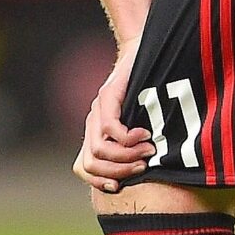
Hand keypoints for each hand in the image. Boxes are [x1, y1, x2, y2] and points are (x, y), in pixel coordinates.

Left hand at [75, 42, 155, 192]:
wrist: (144, 49)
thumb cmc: (150, 89)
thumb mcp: (143, 122)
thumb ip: (137, 145)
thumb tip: (151, 173)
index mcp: (96, 133)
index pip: (83, 167)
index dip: (99, 182)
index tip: (121, 185)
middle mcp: (92, 123)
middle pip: (89, 164)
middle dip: (118, 172)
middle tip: (143, 166)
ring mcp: (98, 109)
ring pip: (99, 149)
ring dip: (127, 156)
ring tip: (149, 150)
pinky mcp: (109, 95)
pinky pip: (110, 127)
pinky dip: (129, 138)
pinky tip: (145, 133)